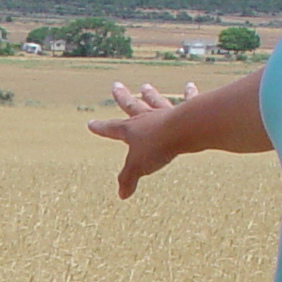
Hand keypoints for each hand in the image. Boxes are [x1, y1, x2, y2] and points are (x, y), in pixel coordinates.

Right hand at [86, 80, 197, 198]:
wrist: (184, 130)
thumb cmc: (158, 146)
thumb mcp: (137, 167)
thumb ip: (128, 180)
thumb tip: (122, 195)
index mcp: (131, 130)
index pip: (111, 129)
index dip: (100, 128)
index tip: (90, 123)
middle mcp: (146, 117)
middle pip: (131, 105)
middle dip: (122, 97)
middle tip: (115, 86)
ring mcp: (166, 113)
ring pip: (155, 101)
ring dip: (150, 94)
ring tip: (145, 86)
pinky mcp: (185, 111)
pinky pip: (187, 100)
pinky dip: (189, 93)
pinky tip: (191, 86)